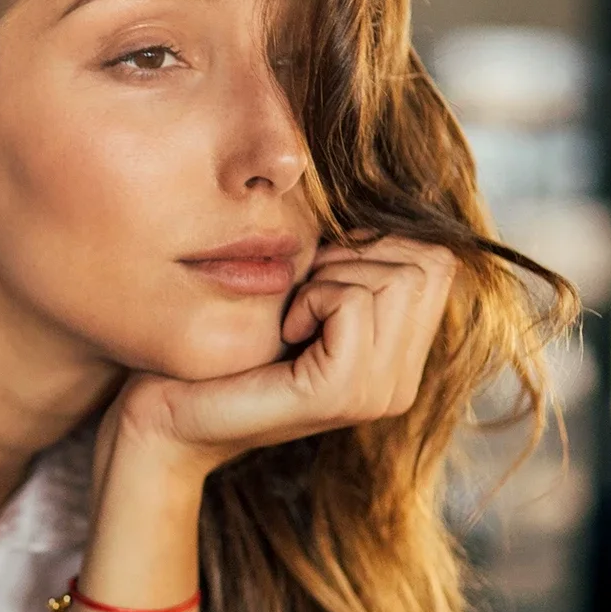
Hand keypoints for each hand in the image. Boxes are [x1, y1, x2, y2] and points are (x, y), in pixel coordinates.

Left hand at [103, 236, 457, 487]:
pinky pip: (354, 301)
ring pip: (398, 278)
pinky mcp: (339, 393)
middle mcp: (401, 384)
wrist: (169, 415)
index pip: (441, 261)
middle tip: (304, 292)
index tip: (319, 274)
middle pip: (429, 264)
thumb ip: (355, 264)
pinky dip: (314, 297)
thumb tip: (386, 196)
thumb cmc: (223, 348)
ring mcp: (378, 394)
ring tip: (295, 313)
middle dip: (360, 257)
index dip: (378, 245)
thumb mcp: (301, 295)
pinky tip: (286, 329)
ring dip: (334, 276)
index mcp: (401, 361)